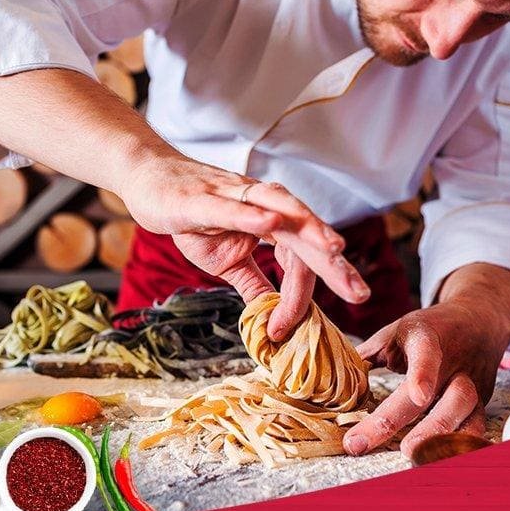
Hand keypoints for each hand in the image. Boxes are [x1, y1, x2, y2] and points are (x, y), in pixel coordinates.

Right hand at [122, 158, 370, 338]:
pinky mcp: (205, 196)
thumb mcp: (225, 261)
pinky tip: (272, 223)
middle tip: (360, 292)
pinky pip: (235, 206)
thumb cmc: (190, 217)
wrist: (149, 180)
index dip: (298, 296)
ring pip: (282, 212)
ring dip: (309, 229)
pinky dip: (254, 214)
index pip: (298, 260)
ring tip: (334, 249)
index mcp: (271, 222)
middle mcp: (263, 204)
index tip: (288, 330)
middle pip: (306, 234)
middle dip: (334, 264)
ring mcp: (236, 196)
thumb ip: (253, 284)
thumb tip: (272, 319)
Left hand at [342, 265, 509, 457]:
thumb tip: (333, 379)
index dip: (423, 374)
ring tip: (410, 456)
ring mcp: (471, 382)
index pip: (426, 353)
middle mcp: (453, 361)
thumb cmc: (427, 329)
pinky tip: (439, 460)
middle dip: (399, 420)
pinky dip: (460, 445)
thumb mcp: (395, 331)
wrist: (478, 319)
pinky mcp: (482, 401)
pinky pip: (476, 426)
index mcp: (427, 337)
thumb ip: (367, 354)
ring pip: (463, 410)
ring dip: (436, 436)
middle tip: (364, 443)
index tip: (418, 396)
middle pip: (433, 391)